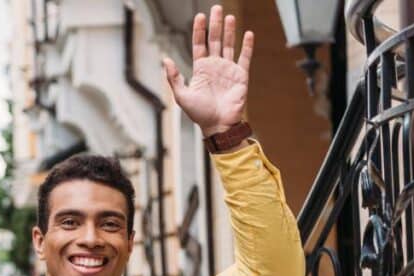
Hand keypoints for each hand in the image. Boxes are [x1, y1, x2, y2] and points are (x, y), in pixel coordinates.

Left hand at [162, 5, 252, 136]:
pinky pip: (244, 58)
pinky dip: (247, 46)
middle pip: (214, 40)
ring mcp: (228, 70)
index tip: (200, 16)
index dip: (199, 30)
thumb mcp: (181, 95)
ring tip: (229, 16)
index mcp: (200, 69)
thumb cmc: (199, 114)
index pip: (199, 44)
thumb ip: (174, 77)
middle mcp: (215, 66)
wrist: (218, 126)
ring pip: (229, 45)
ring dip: (229, 31)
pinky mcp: (241, 76)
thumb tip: (165, 59)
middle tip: (216, 8)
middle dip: (215, 24)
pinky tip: (248, 34)